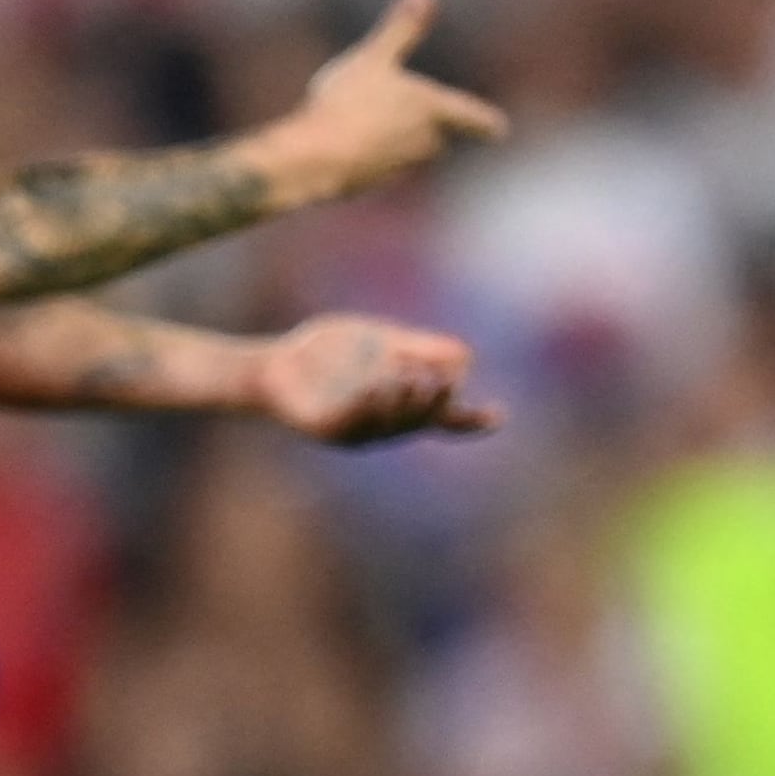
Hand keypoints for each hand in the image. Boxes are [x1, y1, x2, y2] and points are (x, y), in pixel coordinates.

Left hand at [252, 312, 497, 443]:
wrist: (276, 365)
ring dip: (400, 398)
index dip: (469, 419)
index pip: (441, 418)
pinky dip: (367, 402)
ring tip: (404, 376)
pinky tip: (374, 384)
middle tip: (436, 379)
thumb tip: (465, 357)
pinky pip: (354, 421)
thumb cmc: (329, 355)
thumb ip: (417, 347)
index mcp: (399, 407)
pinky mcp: (327, 431)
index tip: (498, 416)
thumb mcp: (379, 342)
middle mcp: (382, 427)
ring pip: (390, 423)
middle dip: (432, 401)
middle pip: (422, 422)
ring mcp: (355, 433)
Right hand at [270, 0, 507, 203]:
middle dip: (427, 124)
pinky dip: (373, 156)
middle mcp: (427, 143)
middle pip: (440, 134)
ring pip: (411, 151)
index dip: (488, 123)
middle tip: (398, 105)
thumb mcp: (374, 58)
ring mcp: (403, 167)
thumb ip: (401, 30)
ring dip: (397, 139)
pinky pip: (382, 166)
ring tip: (364, 120)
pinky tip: (345, 142)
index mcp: (434, 110)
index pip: (479, 121)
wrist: (315, 158)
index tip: (499, 129)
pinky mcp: (377, 185)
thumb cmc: (348, 103)